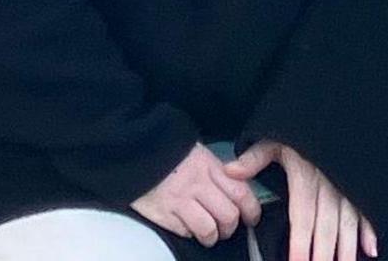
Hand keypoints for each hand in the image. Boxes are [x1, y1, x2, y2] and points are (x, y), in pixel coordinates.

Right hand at [132, 143, 264, 247]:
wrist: (135, 150)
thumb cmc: (168, 152)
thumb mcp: (199, 153)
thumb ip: (218, 172)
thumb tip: (236, 192)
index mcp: (210, 166)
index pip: (241, 193)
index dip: (252, 211)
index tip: (251, 218)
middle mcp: (198, 183)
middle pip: (228, 216)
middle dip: (230, 228)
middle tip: (225, 228)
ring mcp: (180, 200)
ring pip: (209, 229)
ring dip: (211, 237)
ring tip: (207, 234)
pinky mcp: (163, 213)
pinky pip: (185, 232)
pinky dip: (189, 233)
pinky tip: (186, 225)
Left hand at [226, 139, 377, 260]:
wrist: (338, 103)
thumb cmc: (303, 125)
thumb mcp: (277, 137)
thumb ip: (255, 158)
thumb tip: (230, 171)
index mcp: (306, 179)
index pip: (302, 219)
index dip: (300, 244)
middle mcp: (329, 187)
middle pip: (325, 229)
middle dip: (322, 255)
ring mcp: (348, 187)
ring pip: (347, 225)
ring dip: (346, 250)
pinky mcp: (360, 184)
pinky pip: (365, 210)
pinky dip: (369, 231)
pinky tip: (370, 250)